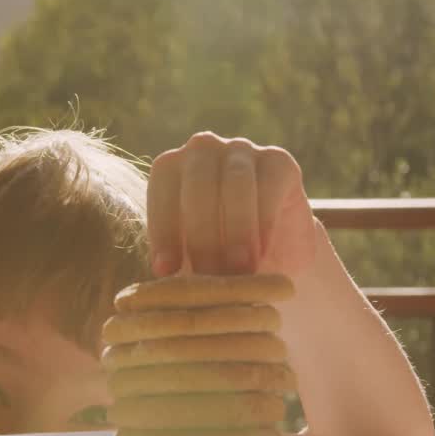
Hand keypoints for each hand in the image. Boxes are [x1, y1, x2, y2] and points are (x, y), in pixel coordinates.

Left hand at [147, 132, 316, 277]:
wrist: (274, 253)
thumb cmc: (218, 256)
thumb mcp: (192, 261)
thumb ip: (176, 264)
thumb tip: (155, 285)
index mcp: (170, 168)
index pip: (161, 193)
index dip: (163, 233)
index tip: (165, 272)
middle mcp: (203, 150)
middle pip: (198, 186)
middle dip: (202, 236)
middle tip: (209, 277)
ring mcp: (242, 150)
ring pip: (235, 184)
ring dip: (235, 231)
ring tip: (238, 272)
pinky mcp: (278, 161)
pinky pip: (269, 186)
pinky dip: (264, 223)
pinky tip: (262, 254)